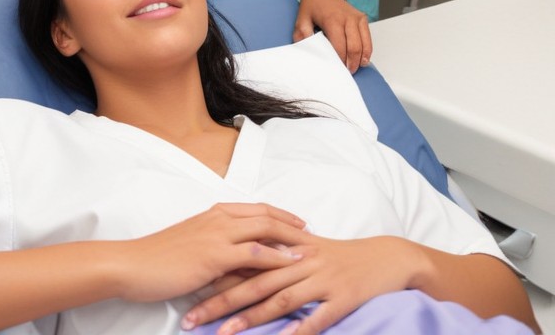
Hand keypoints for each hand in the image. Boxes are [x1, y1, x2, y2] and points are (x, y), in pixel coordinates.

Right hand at [108, 203, 306, 307]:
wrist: (133, 265)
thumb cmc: (158, 259)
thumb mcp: (191, 246)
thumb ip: (216, 247)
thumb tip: (239, 258)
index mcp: (211, 214)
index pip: (254, 208)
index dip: (279, 214)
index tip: (297, 222)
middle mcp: (217, 219)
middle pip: (264, 215)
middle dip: (291, 223)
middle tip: (312, 232)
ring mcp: (216, 235)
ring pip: (264, 230)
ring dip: (291, 239)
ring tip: (312, 248)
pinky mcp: (215, 256)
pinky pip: (255, 254)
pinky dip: (278, 258)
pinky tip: (292, 266)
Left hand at [186, 234, 415, 334]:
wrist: (386, 258)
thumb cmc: (341, 256)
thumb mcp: (305, 250)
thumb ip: (274, 256)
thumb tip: (239, 268)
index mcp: (286, 247)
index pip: (243, 262)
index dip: (214, 278)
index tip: (186, 293)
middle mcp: (299, 261)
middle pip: (253, 282)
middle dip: (220, 301)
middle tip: (191, 319)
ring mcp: (321, 279)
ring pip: (279, 298)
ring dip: (250, 318)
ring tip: (223, 334)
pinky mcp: (343, 297)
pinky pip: (318, 317)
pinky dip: (299, 329)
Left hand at [294, 0, 370, 72]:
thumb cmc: (312, 4)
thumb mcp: (301, 18)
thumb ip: (302, 35)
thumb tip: (306, 50)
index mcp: (332, 20)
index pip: (339, 46)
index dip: (339, 60)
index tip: (336, 69)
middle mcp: (347, 19)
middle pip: (354, 47)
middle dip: (351, 63)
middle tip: (347, 73)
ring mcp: (357, 18)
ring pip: (364, 44)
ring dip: (360, 59)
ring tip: (355, 68)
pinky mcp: (362, 18)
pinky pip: (368, 38)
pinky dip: (367, 50)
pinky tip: (363, 59)